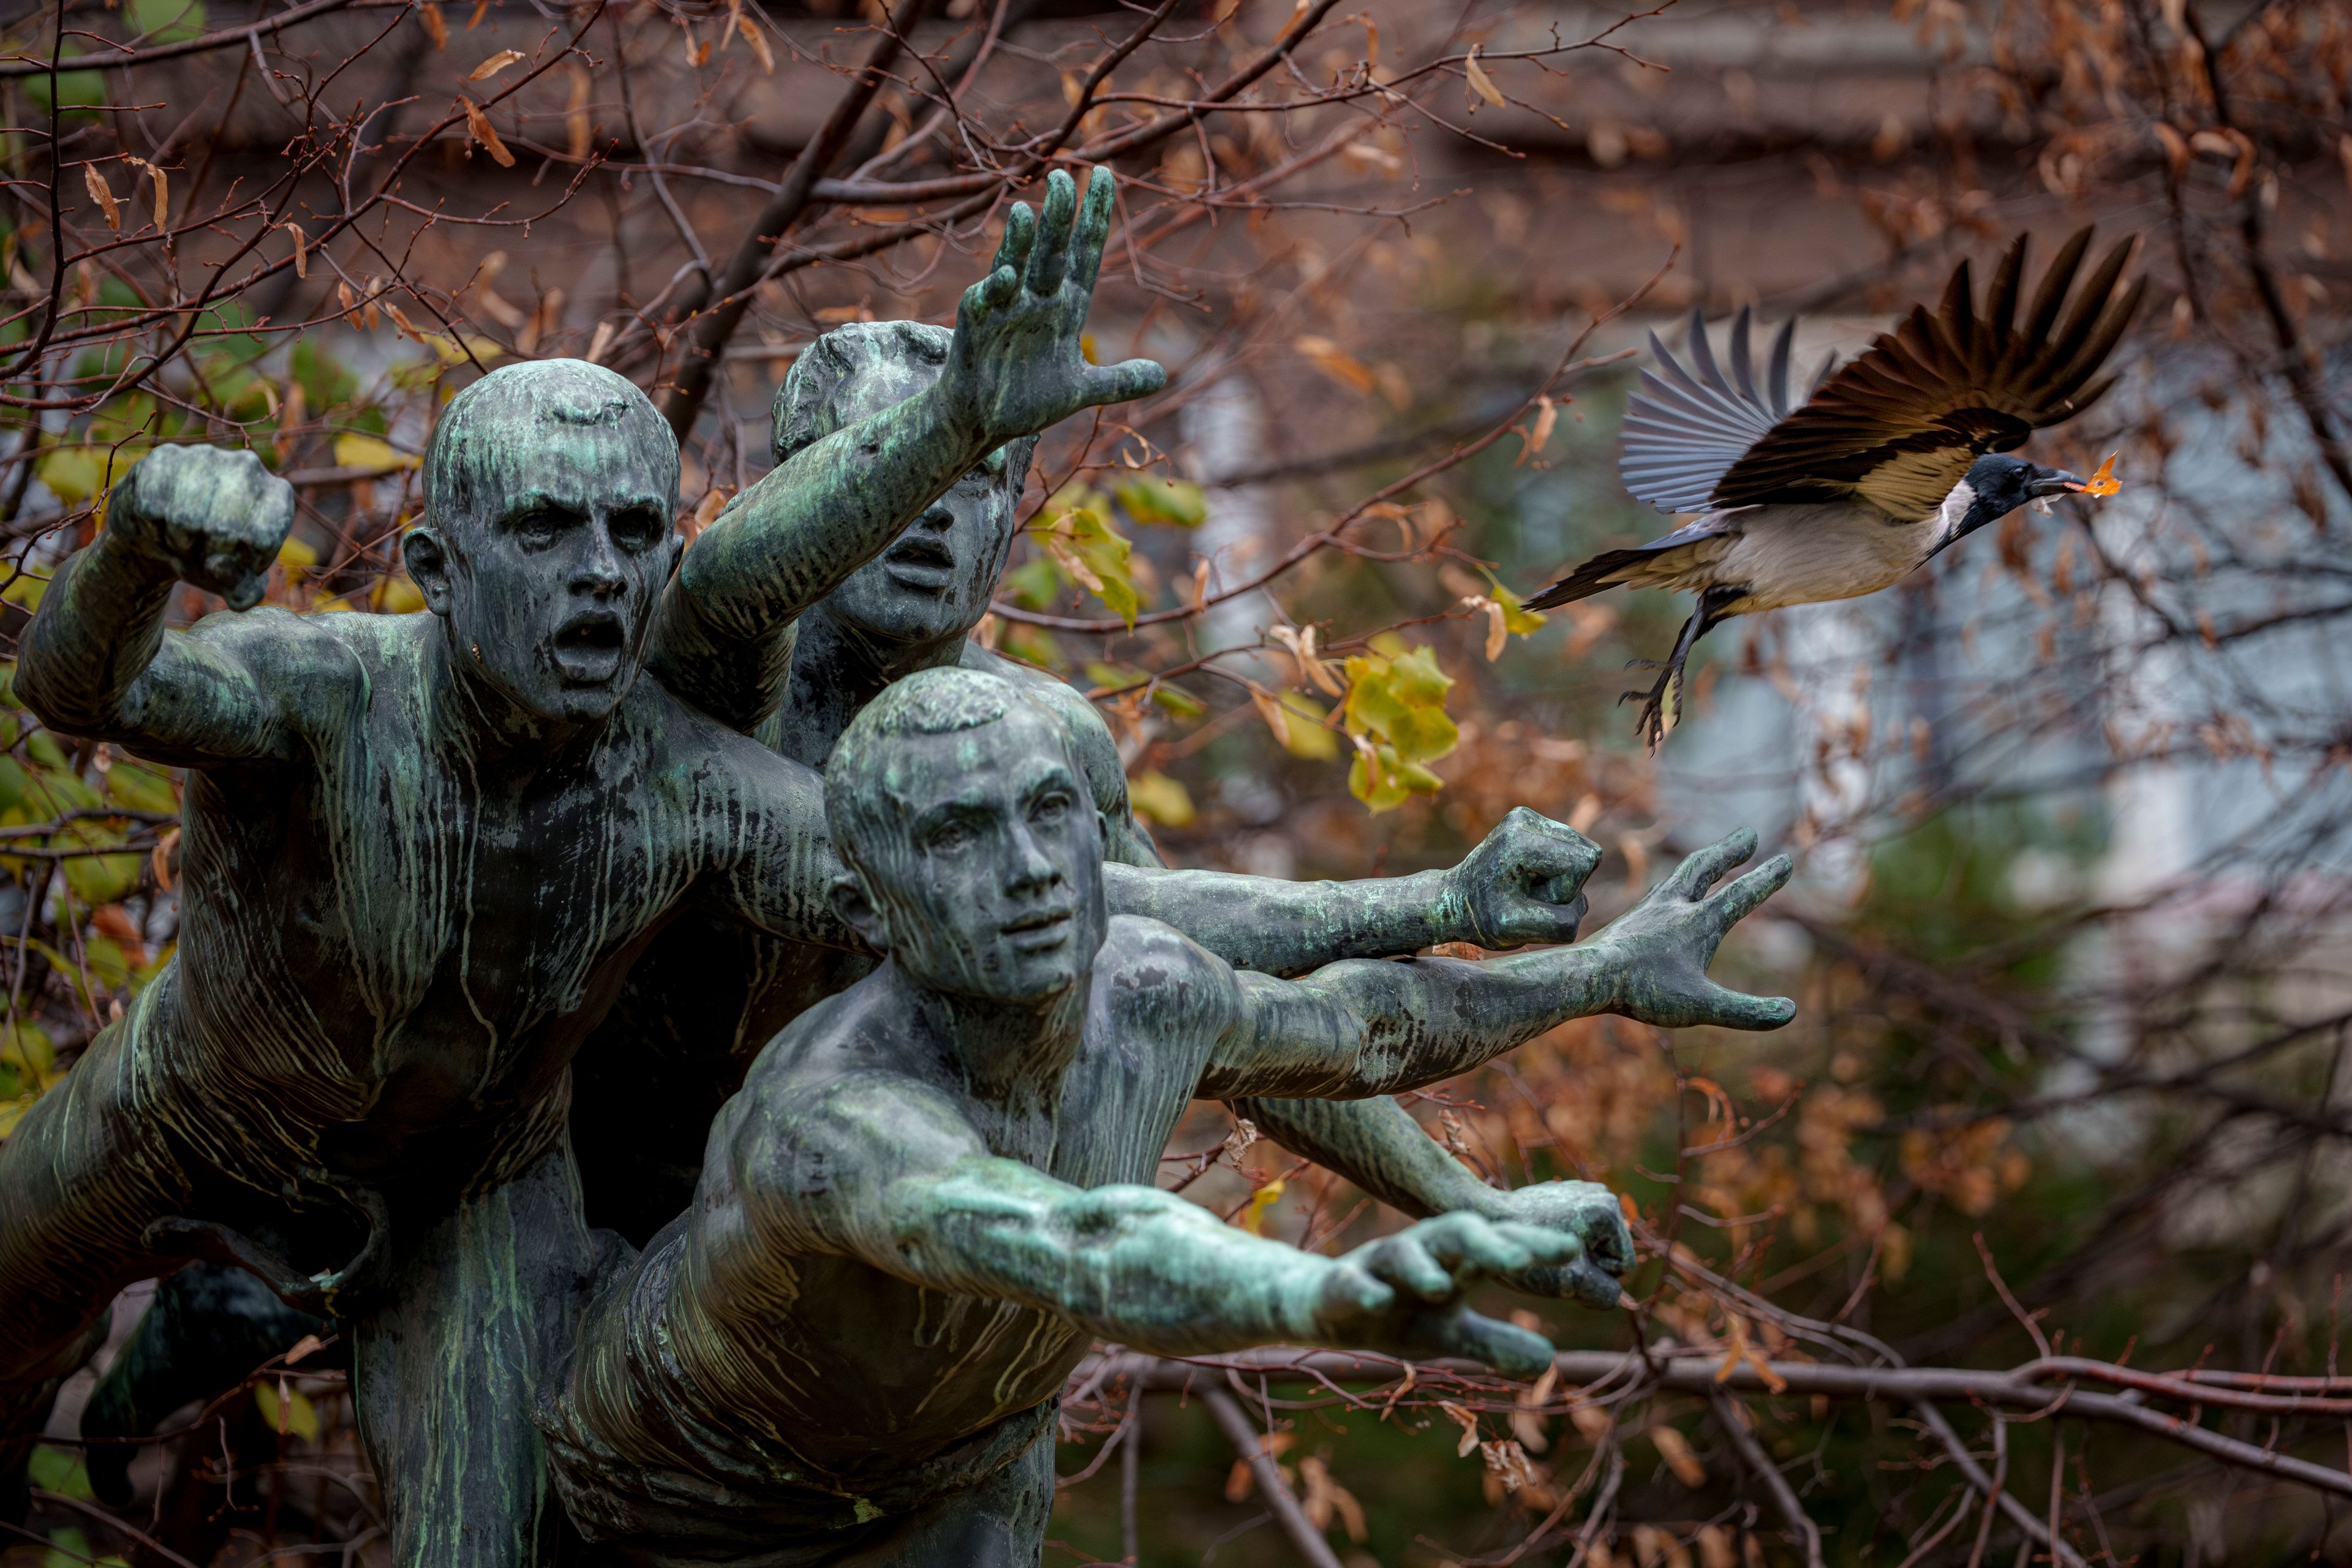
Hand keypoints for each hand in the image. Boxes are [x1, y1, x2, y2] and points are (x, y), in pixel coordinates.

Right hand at [108, 444, 293, 611]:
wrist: (162, 534)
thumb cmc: (208, 557)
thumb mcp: (233, 581)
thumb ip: (244, 592)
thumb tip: (219, 567)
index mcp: (277, 496)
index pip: (263, 538)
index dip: (241, 563)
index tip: (234, 562)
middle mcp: (247, 467)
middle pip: (223, 529)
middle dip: (207, 554)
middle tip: (202, 553)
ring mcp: (206, 456)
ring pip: (185, 518)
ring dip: (178, 542)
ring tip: (182, 539)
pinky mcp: (164, 457)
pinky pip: (152, 507)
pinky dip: (152, 527)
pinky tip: (159, 523)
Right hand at [936, 167, 1166, 448]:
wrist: (981, 424)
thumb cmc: (1025, 400)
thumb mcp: (1080, 391)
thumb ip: (1119, 382)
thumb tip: (1161, 375)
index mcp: (1065, 307)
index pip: (1084, 252)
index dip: (1095, 216)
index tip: (1104, 175)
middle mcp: (1036, 299)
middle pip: (1052, 250)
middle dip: (1058, 215)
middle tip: (1064, 175)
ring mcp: (1005, 310)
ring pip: (1015, 265)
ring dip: (1020, 242)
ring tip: (1026, 212)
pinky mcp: (976, 328)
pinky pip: (985, 301)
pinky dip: (995, 288)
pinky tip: (1007, 276)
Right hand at [1303, 1212, 1573, 1377]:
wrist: (1323, 1306)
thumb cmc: (1398, 1313)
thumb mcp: (1448, 1332)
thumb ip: (1495, 1342)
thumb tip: (1549, 1359)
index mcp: (1453, 1260)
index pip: (1498, 1244)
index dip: (1532, 1244)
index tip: (1571, 1249)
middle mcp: (1421, 1251)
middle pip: (1457, 1234)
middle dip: (1489, 1244)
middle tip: (1523, 1260)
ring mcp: (1380, 1265)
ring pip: (1403, 1253)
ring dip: (1423, 1267)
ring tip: (1440, 1287)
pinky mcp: (1343, 1283)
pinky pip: (1354, 1282)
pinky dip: (1365, 1289)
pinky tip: (1378, 1301)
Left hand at [1442, 806, 1601, 947]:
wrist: (1453, 901)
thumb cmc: (1480, 918)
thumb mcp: (1514, 930)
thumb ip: (1558, 924)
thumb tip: (1581, 903)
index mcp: (1520, 840)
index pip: (1584, 861)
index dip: (1565, 890)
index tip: (1532, 900)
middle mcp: (1524, 819)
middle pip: (1588, 852)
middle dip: (1566, 884)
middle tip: (1529, 897)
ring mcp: (1526, 817)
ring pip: (1581, 852)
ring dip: (1561, 879)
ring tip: (1526, 889)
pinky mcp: (1528, 822)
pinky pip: (1569, 850)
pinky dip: (1554, 871)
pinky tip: (1526, 879)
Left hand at [1471, 1180, 1633, 1309]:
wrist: (1486, 1221)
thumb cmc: (1526, 1253)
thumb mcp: (1571, 1284)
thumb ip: (1605, 1294)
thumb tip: (1615, 1294)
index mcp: (1608, 1211)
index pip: (1622, 1266)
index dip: (1594, 1277)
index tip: (1563, 1266)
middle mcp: (1602, 1194)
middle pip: (1610, 1253)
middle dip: (1586, 1264)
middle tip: (1552, 1259)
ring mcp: (1584, 1191)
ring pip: (1594, 1244)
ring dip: (1573, 1253)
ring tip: (1545, 1246)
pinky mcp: (1566, 1193)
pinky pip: (1579, 1231)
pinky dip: (1563, 1238)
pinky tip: (1541, 1234)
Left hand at [1587, 830, 1793, 1030]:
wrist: (1586, 976)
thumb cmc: (1643, 991)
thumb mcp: (1700, 1006)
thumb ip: (1746, 1012)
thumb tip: (1791, 1013)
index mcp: (1697, 923)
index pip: (1739, 896)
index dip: (1765, 879)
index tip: (1786, 860)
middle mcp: (1672, 907)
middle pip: (1705, 868)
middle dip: (1730, 851)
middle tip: (1748, 834)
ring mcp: (1647, 910)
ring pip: (1679, 876)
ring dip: (1701, 863)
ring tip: (1711, 857)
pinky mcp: (1627, 920)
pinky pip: (1656, 893)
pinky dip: (1672, 885)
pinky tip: (1668, 893)